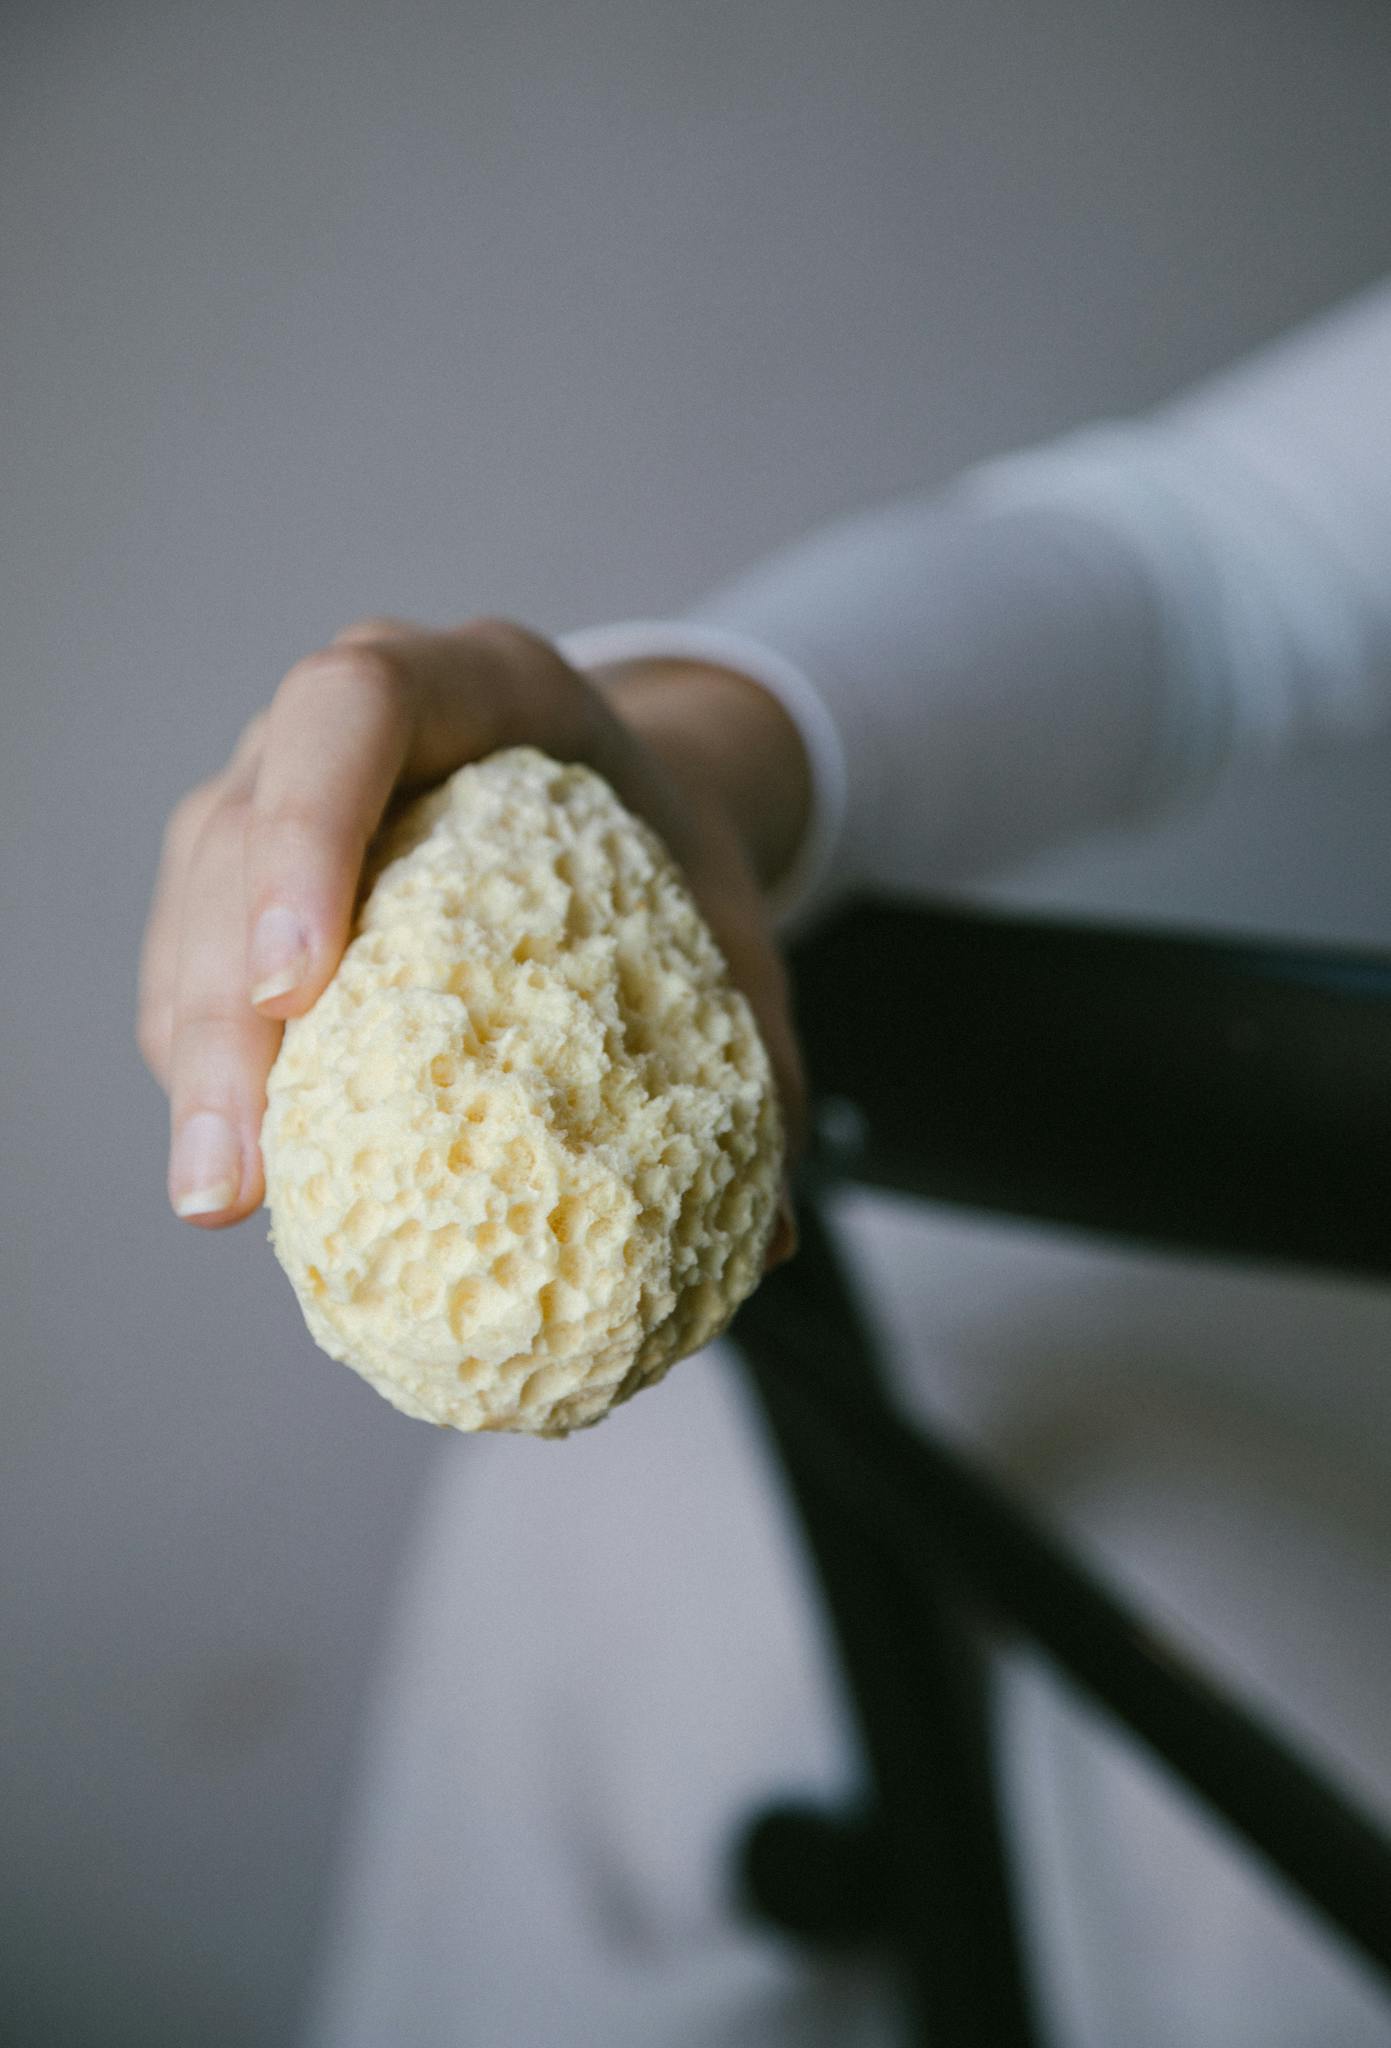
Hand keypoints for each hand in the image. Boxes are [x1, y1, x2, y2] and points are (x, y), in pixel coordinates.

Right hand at [137, 618, 809, 1255]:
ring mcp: (281, 788)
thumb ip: (755, 1055)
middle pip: (238, 825)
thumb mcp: (726, 932)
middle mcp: (353, 723)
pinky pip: (192, 956)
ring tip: (221, 1197)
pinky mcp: (249, 871)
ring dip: (193, 1053)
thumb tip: (778, 1240)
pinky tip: (238, 1163)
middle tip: (238, 1167)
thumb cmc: (666, 858)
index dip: (307, 828)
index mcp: (482, 682)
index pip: (354, 704)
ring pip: (190, 899)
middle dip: (219, 1002)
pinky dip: (204, 1061)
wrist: (637, 801)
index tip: (296, 983)